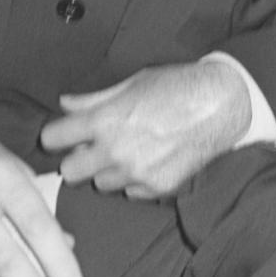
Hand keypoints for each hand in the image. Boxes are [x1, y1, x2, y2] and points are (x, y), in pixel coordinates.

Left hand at [41, 61, 252, 198]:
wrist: (222, 104)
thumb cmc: (178, 86)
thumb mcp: (132, 84)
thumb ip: (94, 99)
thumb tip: (65, 104)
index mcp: (104, 120)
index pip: (53, 139)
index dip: (56, 135)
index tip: (63, 135)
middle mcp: (115, 151)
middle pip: (69, 171)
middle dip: (77, 159)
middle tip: (91, 149)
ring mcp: (137, 173)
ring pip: (101, 184)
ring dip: (108, 171)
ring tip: (128, 153)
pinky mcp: (157, 187)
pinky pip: (130, 192)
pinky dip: (135, 180)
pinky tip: (149, 161)